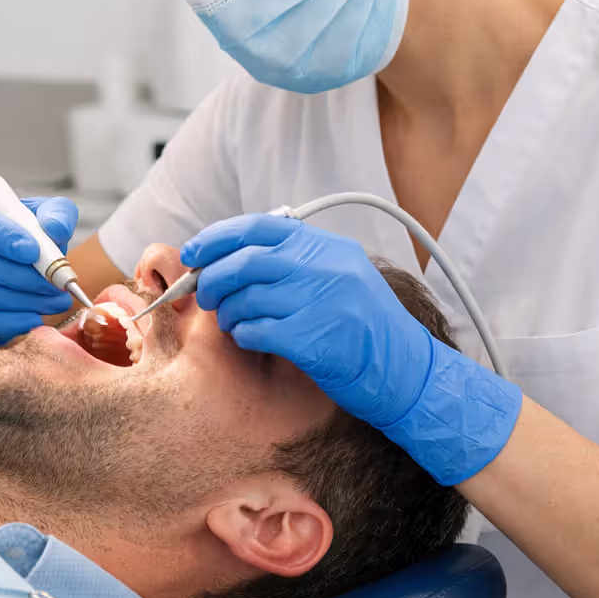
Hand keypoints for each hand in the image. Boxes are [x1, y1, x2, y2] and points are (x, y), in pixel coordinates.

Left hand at [183, 214, 520, 483]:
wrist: (405, 370)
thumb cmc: (365, 327)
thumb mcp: (341, 276)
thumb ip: (296, 260)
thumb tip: (231, 254)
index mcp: (328, 247)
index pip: (259, 227)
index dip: (217, 237)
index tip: (193, 252)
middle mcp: (325, 268)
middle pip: (245, 261)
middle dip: (212, 278)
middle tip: (205, 294)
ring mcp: (320, 302)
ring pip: (245, 297)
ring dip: (228, 312)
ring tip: (233, 321)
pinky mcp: (312, 339)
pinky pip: (255, 330)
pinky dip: (244, 334)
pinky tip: (251, 338)